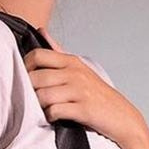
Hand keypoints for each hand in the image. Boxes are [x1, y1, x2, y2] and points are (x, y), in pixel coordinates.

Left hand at [23, 31, 144, 144]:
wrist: (122, 117)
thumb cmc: (97, 94)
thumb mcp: (79, 68)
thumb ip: (58, 51)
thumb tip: (41, 30)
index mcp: (71, 61)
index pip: (37, 55)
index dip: (26, 68)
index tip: (28, 80)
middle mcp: (75, 73)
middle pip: (35, 78)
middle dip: (30, 92)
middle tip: (35, 99)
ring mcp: (79, 91)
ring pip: (43, 96)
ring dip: (40, 106)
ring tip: (46, 109)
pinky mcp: (83, 109)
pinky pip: (54, 111)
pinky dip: (50, 117)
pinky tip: (55, 117)